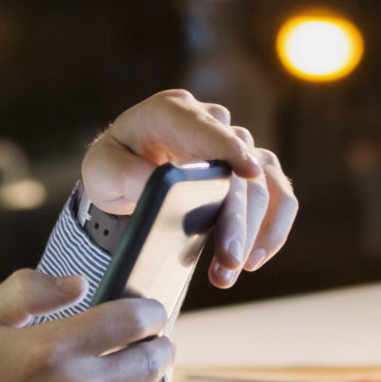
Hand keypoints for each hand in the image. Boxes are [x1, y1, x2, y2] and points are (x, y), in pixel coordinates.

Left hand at [82, 89, 298, 287]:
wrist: (128, 170)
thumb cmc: (114, 164)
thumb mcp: (101, 169)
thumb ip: (124, 174)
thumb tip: (153, 186)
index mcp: (173, 112)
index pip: (207, 128)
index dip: (229, 148)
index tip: (248, 171)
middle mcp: (212, 121)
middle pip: (237, 167)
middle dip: (237, 217)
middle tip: (230, 260)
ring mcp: (236, 144)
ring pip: (265, 182)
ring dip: (256, 229)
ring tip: (235, 269)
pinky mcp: (252, 169)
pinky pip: (278, 194)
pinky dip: (273, 227)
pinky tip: (254, 259)